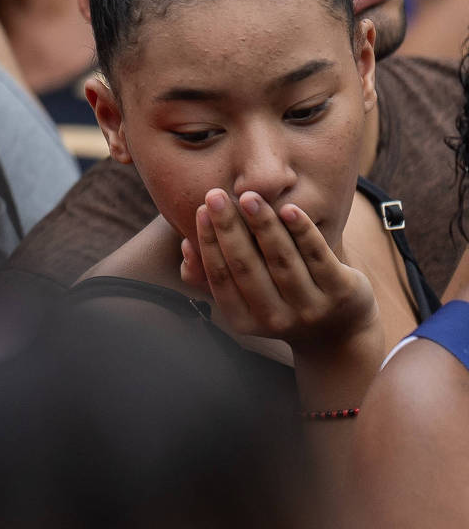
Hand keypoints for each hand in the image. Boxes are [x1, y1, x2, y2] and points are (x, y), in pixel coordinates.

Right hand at [181, 189, 378, 356]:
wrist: (339, 333)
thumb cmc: (282, 305)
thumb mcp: (247, 302)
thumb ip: (216, 276)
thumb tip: (187, 246)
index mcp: (244, 321)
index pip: (221, 278)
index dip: (208, 243)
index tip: (200, 210)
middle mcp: (275, 319)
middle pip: (246, 267)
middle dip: (228, 228)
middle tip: (215, 196)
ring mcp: (310, 308)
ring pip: (281, 259)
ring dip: (263, 225)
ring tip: (248, 196)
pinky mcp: (341, 292)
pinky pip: (317, 255)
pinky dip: (302, 231)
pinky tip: (288, 209)